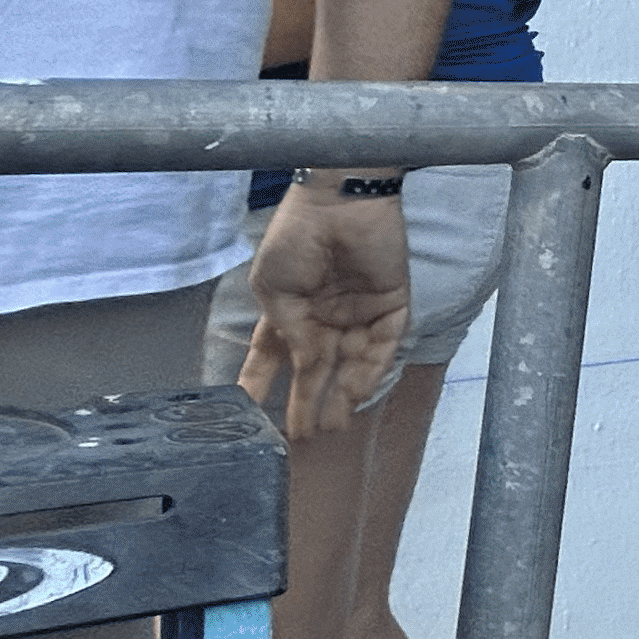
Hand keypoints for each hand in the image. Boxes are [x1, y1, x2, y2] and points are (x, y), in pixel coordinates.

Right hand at [243, 186, 411, 438]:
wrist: (340, 199)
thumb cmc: (297, 234)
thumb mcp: (272, 285)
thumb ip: (286, 329)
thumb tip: (302, 365)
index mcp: (289, 309)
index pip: (272, 357)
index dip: (260, 386)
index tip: (247, 417)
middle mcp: (324, 317)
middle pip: (314, 371)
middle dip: (304, 404)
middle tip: (297, 440)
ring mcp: (358, 313)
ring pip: (350, 366)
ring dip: (339, 398)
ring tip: (328, 429)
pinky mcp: (391, 306)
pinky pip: (382, 347)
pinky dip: (370, 372)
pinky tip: (355, 396)